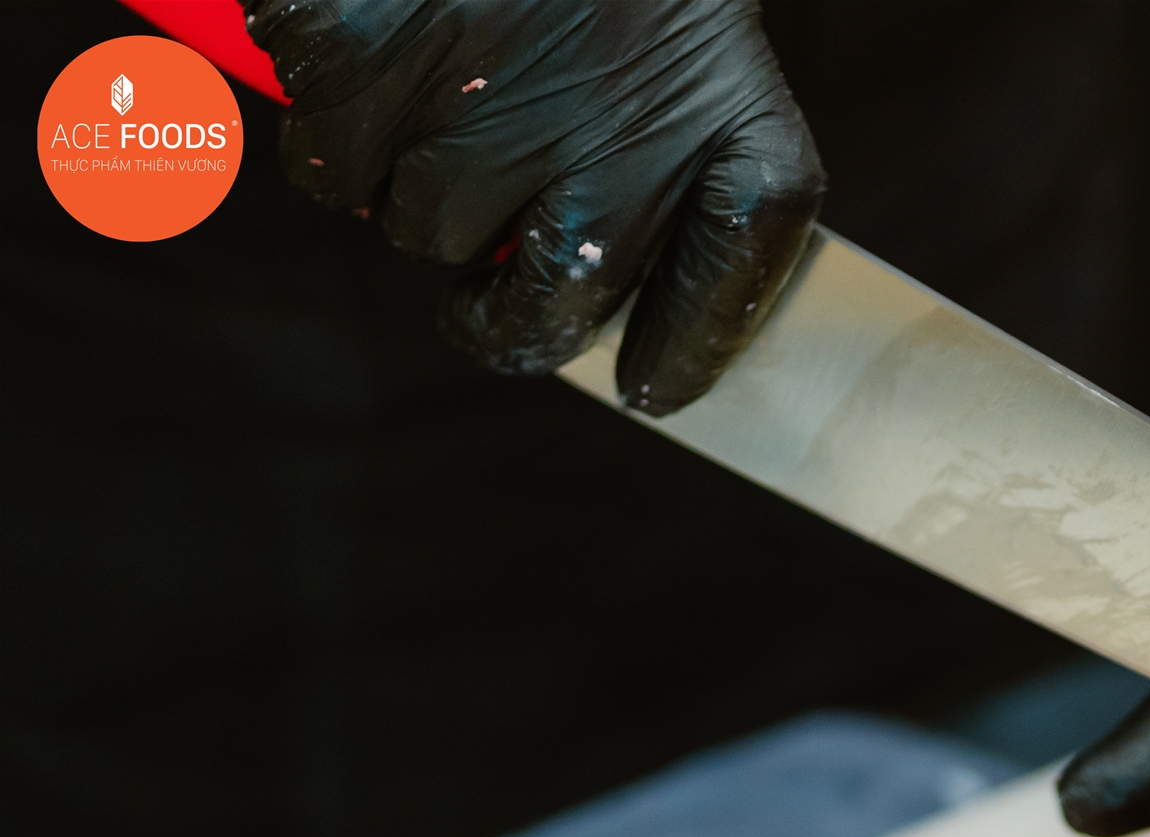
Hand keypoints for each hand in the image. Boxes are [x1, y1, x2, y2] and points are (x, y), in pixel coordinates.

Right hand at [248, 0, 824, 413]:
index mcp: (732, 127)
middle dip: (508, 307)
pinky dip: (335, 131)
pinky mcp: (365, 57)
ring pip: (422, 235)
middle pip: (543, 309)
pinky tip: (381, 59)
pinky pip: (329, 169)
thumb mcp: (692, 52)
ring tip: (455, 86)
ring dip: (417, 187)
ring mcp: (491, 102)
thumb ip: (682, 186)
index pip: (724, 289)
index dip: (684, 349)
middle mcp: (625, 134)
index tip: (652, 382)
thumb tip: (634, 352)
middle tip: (498, 264)